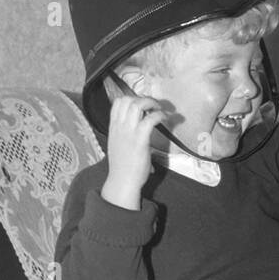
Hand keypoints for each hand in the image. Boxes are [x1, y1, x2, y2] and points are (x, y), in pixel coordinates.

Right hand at [101, 80, 165, 207]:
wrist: (122, 181)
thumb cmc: (123, 166)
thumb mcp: (118, 145)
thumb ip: (125, 135)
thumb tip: (138, 132)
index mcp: (113, 127)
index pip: (118, 103)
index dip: (132, 98)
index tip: (143, 105)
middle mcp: (119, 126)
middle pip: (128, 100)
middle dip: (143, 99)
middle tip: (154, 106)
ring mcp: (129, 132)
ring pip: (137, 105)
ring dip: (151, 103)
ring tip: (160, 109)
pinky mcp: (140, 139)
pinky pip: (150, 119)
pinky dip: (159, 115)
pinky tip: (165, 118)